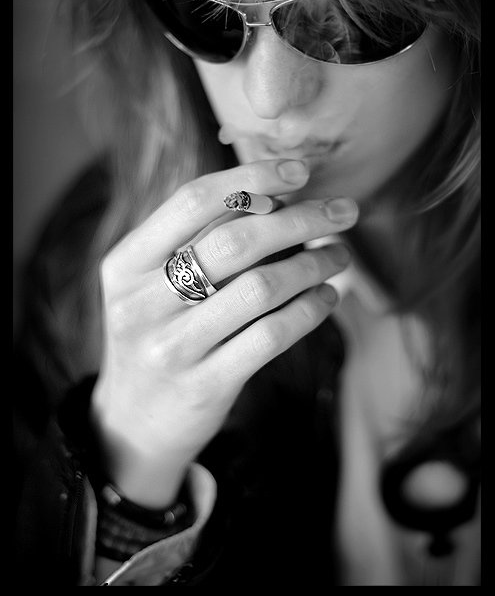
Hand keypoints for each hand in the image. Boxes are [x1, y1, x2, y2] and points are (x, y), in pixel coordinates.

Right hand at [90, 159, 357, 506]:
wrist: (132, 424)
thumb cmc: (156, 334)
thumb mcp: (150, 285)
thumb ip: (195, 241)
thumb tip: (276, 195)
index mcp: (125, 264)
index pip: (191, 201)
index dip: (251, 177)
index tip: (301, 171)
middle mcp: (142, 303)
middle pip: (235, 240)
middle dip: (300, 217)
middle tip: (344, 210)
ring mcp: (172, 347)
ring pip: (261, 287)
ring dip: (313, 264)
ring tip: (339, 254)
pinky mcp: (206, 386)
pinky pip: (271, 336)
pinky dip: (309, 310)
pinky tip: (327, 297)